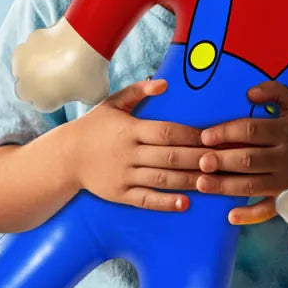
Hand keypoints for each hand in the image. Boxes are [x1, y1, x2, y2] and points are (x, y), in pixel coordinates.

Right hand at [12, 18, 109, 111]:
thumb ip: (86, 98)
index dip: (54, 97)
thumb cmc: (91, 71)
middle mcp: (26, 86)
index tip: (65, 89)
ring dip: (31, 68)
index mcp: (41, 102)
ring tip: (51, 60)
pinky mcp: (26, 44)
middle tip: (55, 77)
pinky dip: (37, 49)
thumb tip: (85, 93)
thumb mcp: (96, 94)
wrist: (84, 41)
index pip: (42, 104)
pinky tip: (53, 46)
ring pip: (21, 69)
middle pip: (25, 91)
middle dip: (36, 86)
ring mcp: (22, 64)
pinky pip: (29, 49)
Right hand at [70, 79, 207, 211]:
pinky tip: (185, 203)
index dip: (192, 135)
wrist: (65, 157)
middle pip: (170, 156)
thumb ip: (138, 91)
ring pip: (162, 180)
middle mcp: (129, 153)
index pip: (167, 131)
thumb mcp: (113, 103)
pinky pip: (146, 200)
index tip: (213, 136)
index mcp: (130, 129)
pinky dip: (165, 202)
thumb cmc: (95, 126)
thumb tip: (164, 83)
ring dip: (188, 181)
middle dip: (198, 158)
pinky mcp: (119, 195)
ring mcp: (124, 176)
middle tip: (223, 160)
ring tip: (212, 181)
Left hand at [195, 81, 287, 224]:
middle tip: (200, 161)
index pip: (251, 131)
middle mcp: (286, 157)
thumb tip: (249, 93)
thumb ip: (273, 91)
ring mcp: (287, 181)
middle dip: (222, 161)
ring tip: (201, 184)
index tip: (205, 136)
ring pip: (252, 185)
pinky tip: (230, 215)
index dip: (226, 133)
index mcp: (286, 131)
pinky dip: (250, 215)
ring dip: (225, 186)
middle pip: (248, 160)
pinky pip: (269, 210)